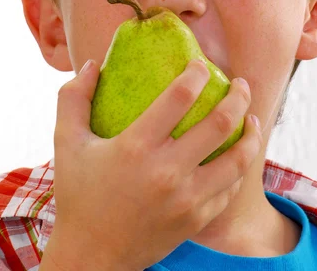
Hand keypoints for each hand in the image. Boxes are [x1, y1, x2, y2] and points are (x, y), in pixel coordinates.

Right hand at [45, 58, 261, 269]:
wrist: (91, 257)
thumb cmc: (78, 195)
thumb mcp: (66, 142)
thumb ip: (73, 98)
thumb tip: (91, 64)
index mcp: (137, 146)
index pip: (179, 97)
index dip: (197, 74)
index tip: (201, 65)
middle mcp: (167, 171)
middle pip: (220, 123)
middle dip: (238, 97)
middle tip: (240, 83)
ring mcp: (186, 199)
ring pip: (237, 159)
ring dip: (250, 134)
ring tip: (250, 117)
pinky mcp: (196, 219)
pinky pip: (230, 188)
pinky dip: (239, 168)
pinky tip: (237, 154)